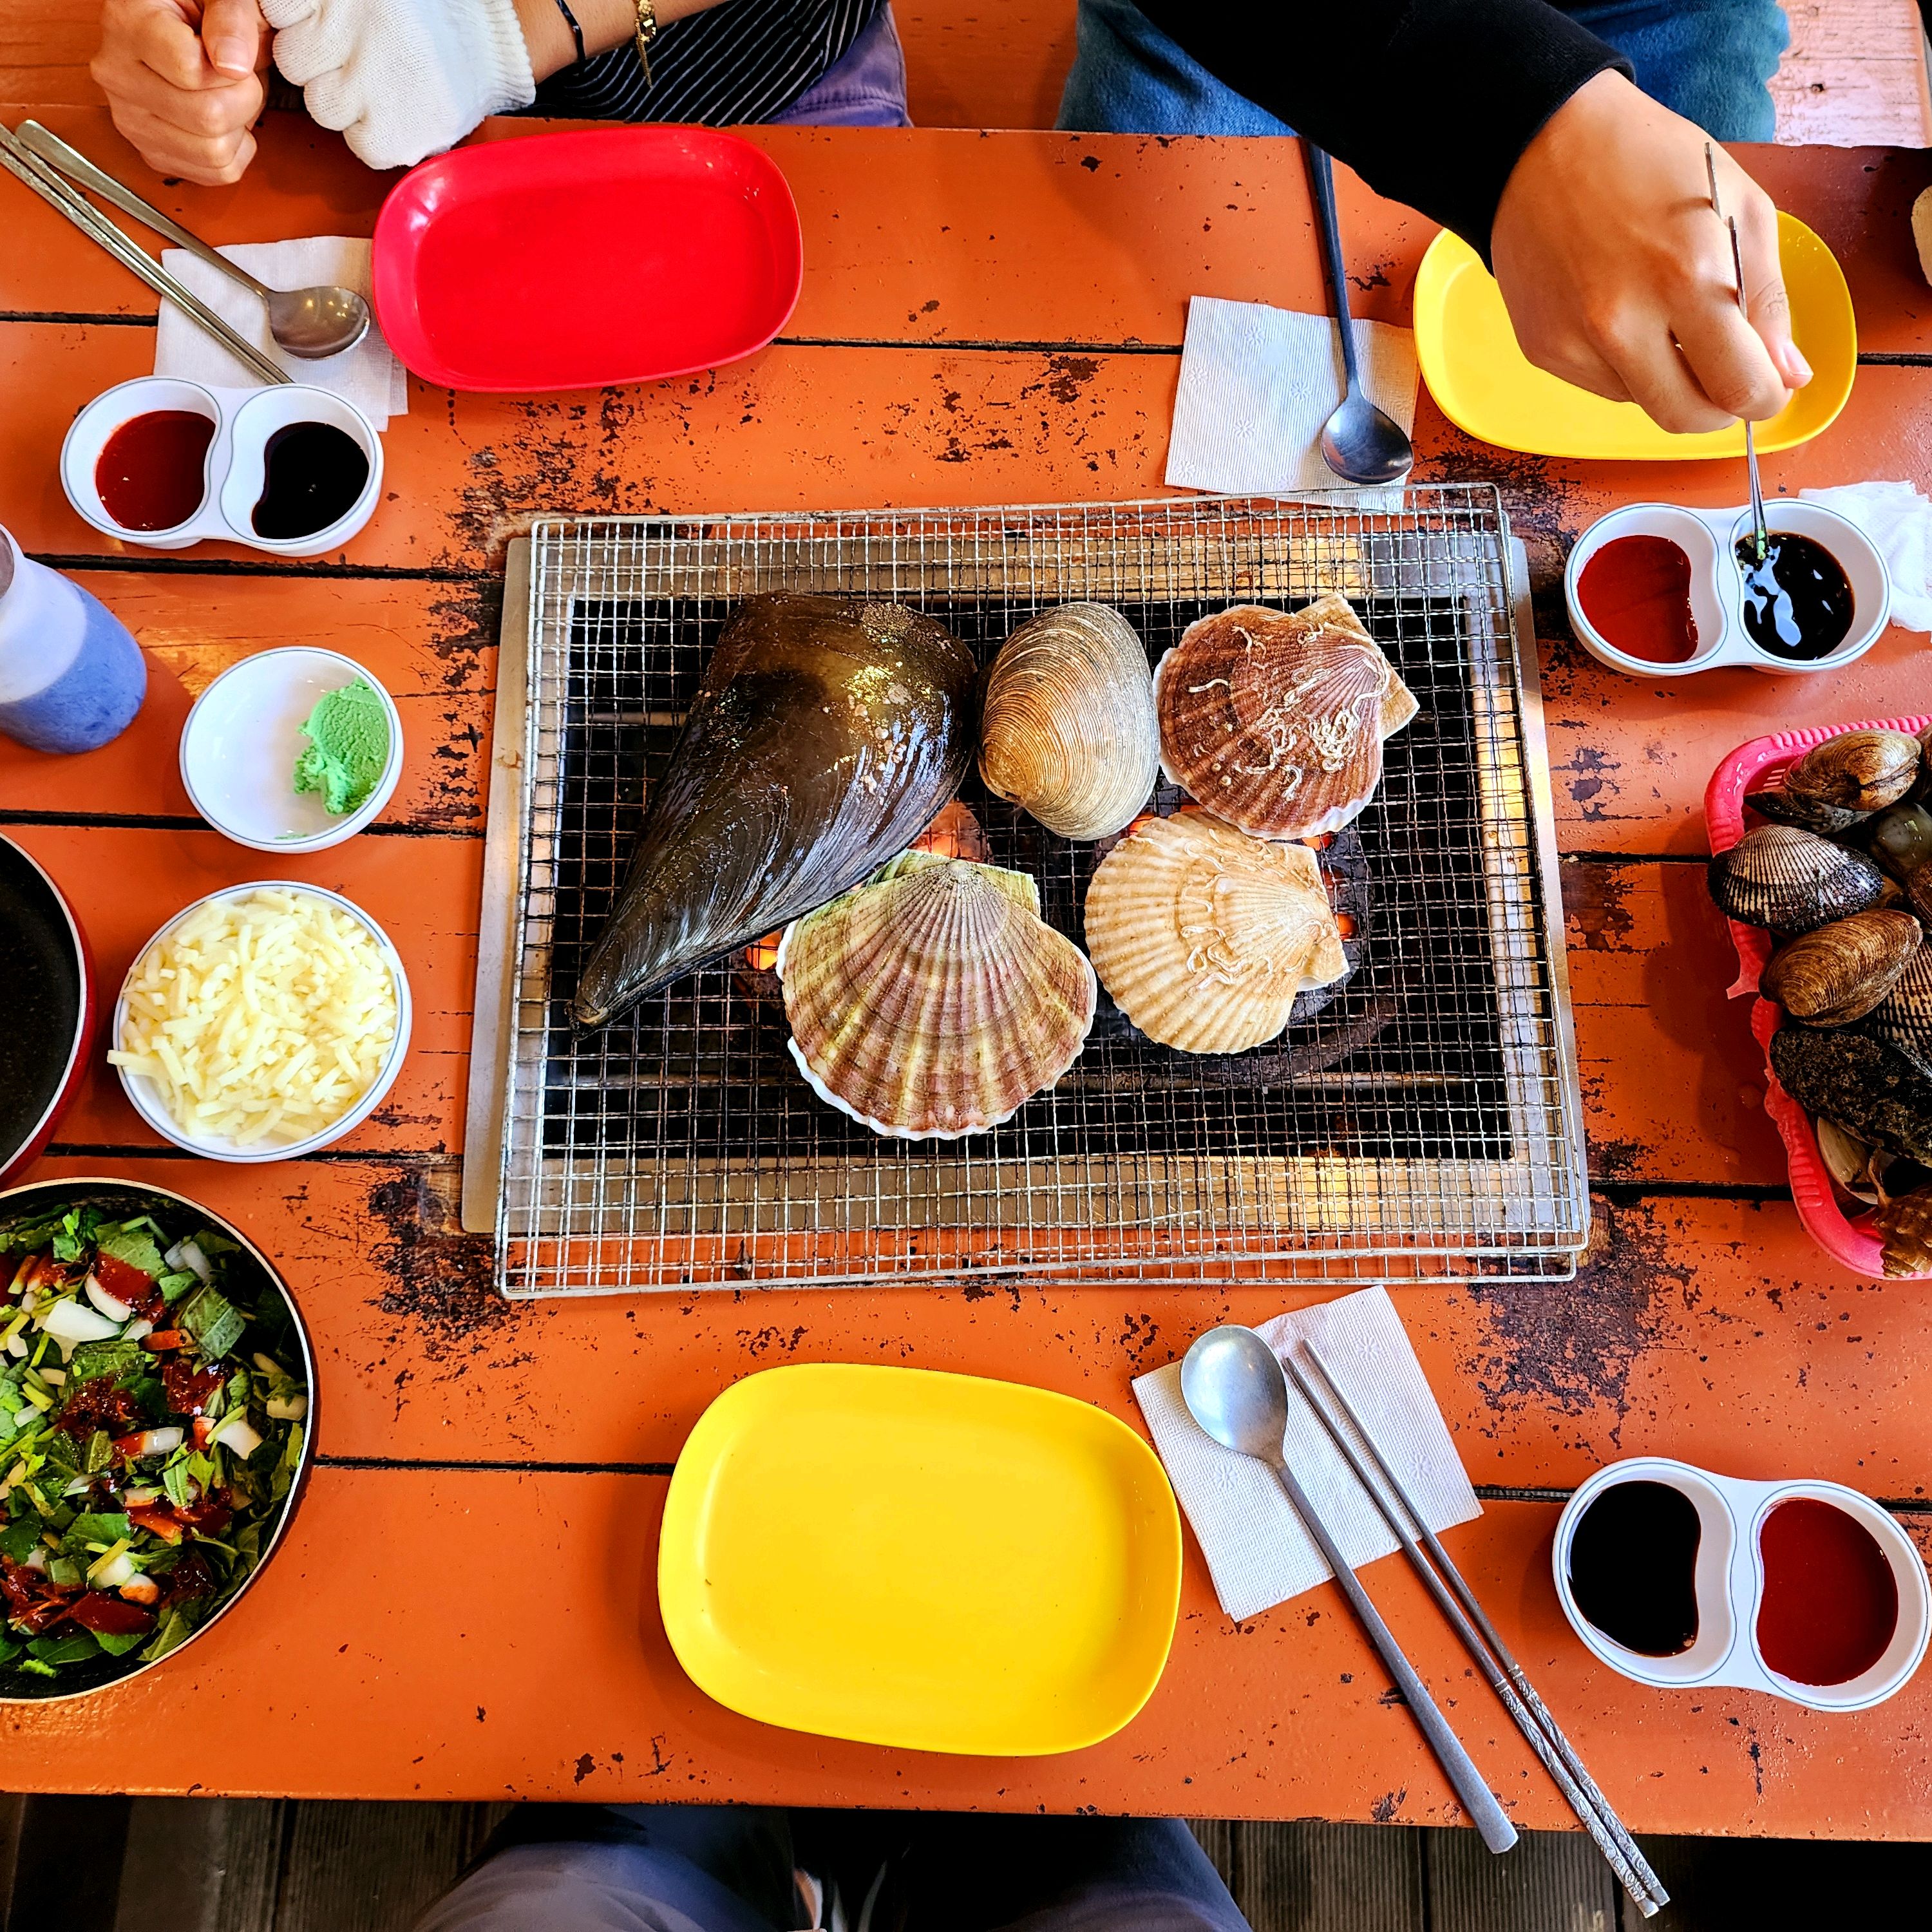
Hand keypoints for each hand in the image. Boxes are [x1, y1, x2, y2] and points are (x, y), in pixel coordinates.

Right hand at [91, 0, 269, 185]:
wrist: (182, 27)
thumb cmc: (197, 8)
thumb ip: (231, 18)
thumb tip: (233, 64)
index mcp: (126, 24)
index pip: (191, 71)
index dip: (232, 67)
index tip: (230, 50)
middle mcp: (117, 74)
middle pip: (208, 118)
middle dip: (243, 98)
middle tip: (236, 75)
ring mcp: (131, 119)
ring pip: (214, 152)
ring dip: (240, 126)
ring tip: (225, 94)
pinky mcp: (152, 152)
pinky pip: (216, 173)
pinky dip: (235, 151)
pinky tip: (223, 121)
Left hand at [263, 0, 534, 171]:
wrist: (495, 41)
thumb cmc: (431, 13)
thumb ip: (324, 6)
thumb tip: (285, 16)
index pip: (279, 10)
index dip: (301, 21)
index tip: (329, 24)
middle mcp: (349, 31)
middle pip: (295, 61)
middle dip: (321, 64)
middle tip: (364, 58)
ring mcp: (370, 84)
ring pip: (322, 106)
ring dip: (348, 102)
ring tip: (386, 87)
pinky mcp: (394, 131)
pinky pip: (360, 145)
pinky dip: (377, 136)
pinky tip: (399, 114)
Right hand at [1491, 70, 1810, 434]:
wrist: (1540, 144)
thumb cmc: (1647, 160)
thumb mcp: (1740, 206)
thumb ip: (1768, 298)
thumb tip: (1787, 374)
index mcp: (1688, 277)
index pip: (1739, 386)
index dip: (1765, 398)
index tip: (1769, 389)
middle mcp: (1625, 321)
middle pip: (1687, 417)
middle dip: (1720, 408)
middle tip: (1727, 376)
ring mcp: (1576, 342)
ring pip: (1644, 403)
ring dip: (1669, 379)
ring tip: (1663, 317)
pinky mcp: (1543, 350)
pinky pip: (1602, 385)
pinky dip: (1625, 364)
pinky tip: (1619, 311)